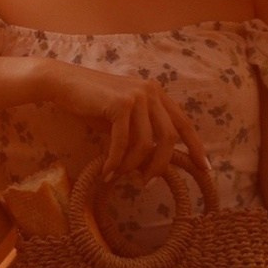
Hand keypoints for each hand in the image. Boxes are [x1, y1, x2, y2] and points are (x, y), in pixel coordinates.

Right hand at [44, 61, 209, 182]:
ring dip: (132, 166)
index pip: (184, 123)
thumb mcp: (124, 116)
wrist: (63, 83)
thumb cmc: (92, 103)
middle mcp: (151, 92)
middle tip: (145, 183)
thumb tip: (154, 162)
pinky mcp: (120, 104)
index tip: (204, 168)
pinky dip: (116, 161)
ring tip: (119, 177)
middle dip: (159, 165)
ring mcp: (137, 96)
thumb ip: (141, 132)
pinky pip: (123, 143)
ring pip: (145, 143)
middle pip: (168, 138)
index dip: (196, 147)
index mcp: (157, 94)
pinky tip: (106, 171)